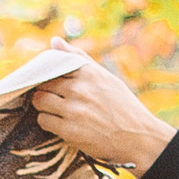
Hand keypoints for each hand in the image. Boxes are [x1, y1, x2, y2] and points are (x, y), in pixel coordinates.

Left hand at [30, 60, 174, 178]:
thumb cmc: (122, 106)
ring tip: (58, 112)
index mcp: (89, 73)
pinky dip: (49, 123)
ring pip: (39, 101)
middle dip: (46, 91)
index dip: (51, 76)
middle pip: (43, 84)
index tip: (55, 84)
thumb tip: (54, 41)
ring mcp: (73, 110)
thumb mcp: (106, 78)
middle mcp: (80, 89)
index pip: (54, 65)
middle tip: (56, 100)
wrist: (139, 137)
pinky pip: (43, 121)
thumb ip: (78, 58)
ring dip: (44, 107)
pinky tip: (62, 124)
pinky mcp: (69, 131)